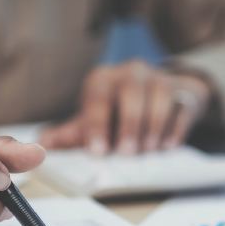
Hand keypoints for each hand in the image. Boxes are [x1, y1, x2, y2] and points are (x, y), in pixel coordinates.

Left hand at [40, 60, 211, 154]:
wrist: (158, 96)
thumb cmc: (119, 111)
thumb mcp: (93, 120)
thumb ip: (70, 134)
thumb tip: (42, 145)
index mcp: (103, 78)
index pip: (98, 96)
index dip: (97, 123)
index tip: (98, 151)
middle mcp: (131, 72)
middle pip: (131, 92)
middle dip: (129, 124)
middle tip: (126, 153)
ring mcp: (159, 78)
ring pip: (160, 94)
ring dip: (154, 125)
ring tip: (149, 150)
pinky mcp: (182, 90)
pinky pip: (181, 105)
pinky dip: (176, 127)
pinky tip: (169, 146)